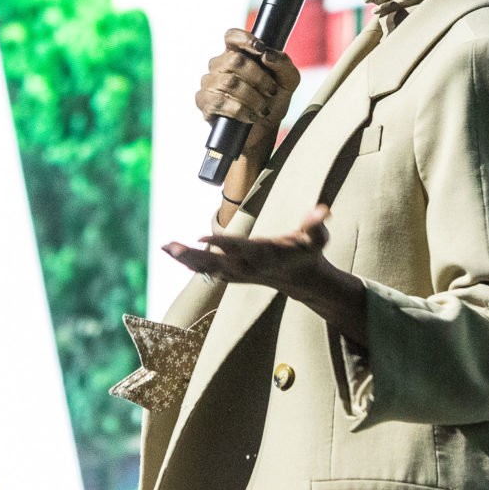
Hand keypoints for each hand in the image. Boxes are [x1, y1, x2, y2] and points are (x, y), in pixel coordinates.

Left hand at [162, 205, 367, 344]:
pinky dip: (189, 261)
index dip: (224, 243)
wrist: (302, 280)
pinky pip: (206, 269)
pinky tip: (171, 251)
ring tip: (165, 246)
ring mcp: (238, 272)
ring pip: (207, 267)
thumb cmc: (308, 253)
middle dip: (192, 255)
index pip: (241, 248)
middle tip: (170, 246)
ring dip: (185, 258)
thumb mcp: (317, 238)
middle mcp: (247, 266)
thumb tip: (323, 209)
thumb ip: (316, 224)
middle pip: (215, 261)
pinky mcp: (232, 273)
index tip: (204, 237)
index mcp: (265, 255)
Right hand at [196, 29, 300, 156]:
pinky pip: (221, 101)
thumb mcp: (287, 81)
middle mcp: (219, 65)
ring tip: (263, 109)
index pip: (232, 36)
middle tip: (271, 91)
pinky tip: (250, 116)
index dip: (244, 39)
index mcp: (237, 54)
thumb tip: (267, 54)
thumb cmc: (272, 102)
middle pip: (235, 60)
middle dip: (259, 77)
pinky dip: (241, 110)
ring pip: (230, 82)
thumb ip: (283, 63)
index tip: (261, 50)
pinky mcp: (204, 102)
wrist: (263, 132)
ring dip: (253, 97)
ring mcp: (209, 83)